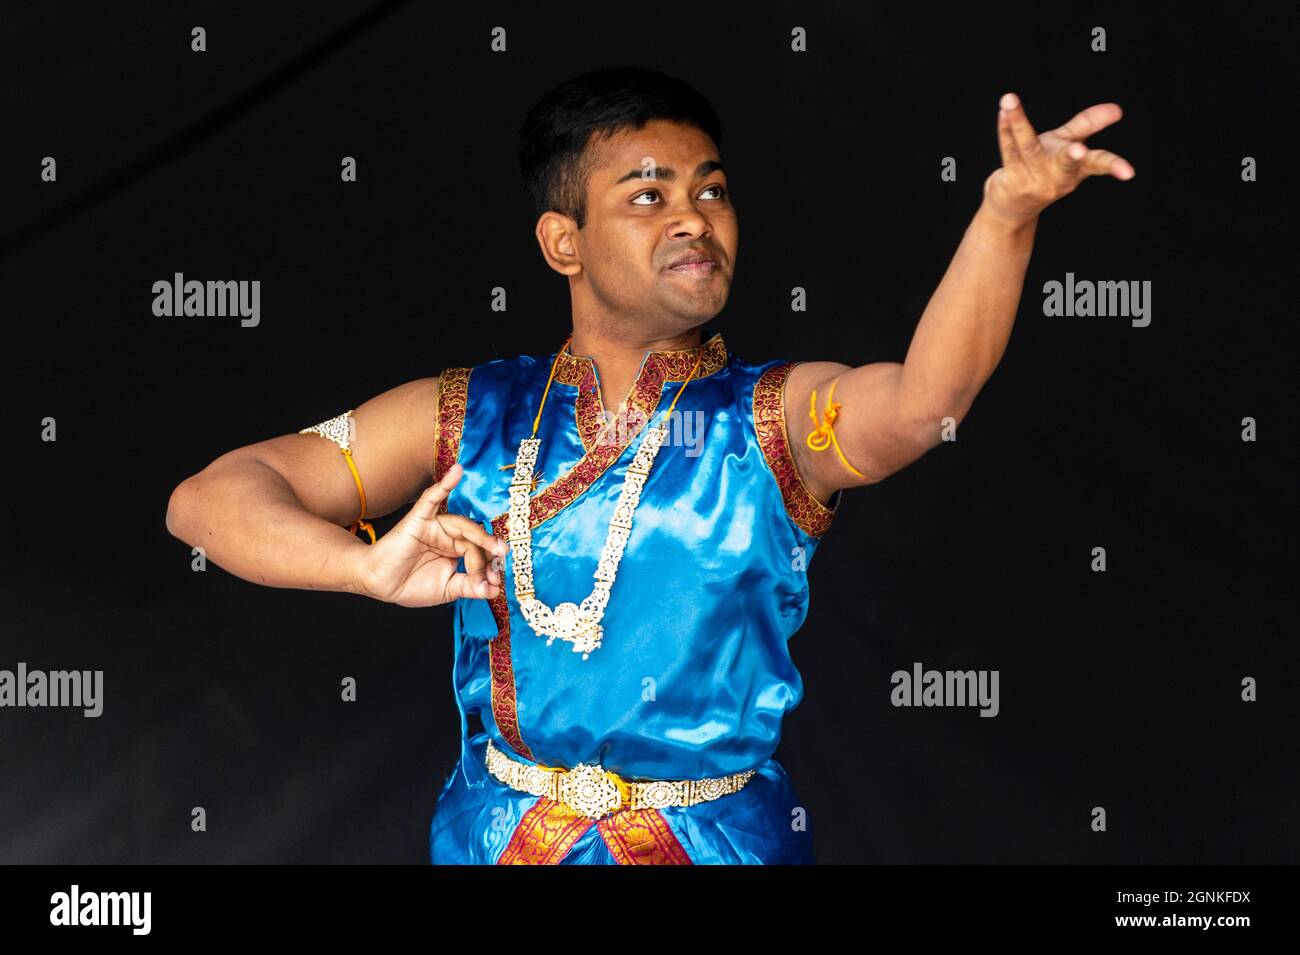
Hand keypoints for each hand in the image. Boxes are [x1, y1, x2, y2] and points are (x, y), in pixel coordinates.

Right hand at [354, 462, 506, 606]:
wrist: (380, 584)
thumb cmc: (410, 585)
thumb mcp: (447, 589)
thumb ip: (470, 587)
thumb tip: (494, 590)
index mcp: (456, 550)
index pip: (479, 553)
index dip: (488, 567)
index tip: (495, 583)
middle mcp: (448, 535)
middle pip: (474, 539)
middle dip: (487, 553)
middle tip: (500, 562)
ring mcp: (435, 526)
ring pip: (463, 525)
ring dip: (480, 535)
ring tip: (495, 547)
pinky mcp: (419, 518)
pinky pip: (431, 498)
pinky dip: (444, 484)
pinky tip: (457, 471)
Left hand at [982, 92, 1134, 226]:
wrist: (1013, 206)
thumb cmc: (1044, 169)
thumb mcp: (1068, 146)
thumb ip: (1087, 125)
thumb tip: (1117, 109)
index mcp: (1077, 170)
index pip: (1098, 164)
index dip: (1113, 166)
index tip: (1128, 173)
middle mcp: (1057, 178)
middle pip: (1066, 163)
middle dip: (1072, 156)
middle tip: (1078, 149)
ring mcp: (1033, 180)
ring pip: (1027, 146)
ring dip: (1019, 122)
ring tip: (1010, 100)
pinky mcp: (1011, 180)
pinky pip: (1009, 149)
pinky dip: (1005, 128)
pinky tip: (1003, 111)